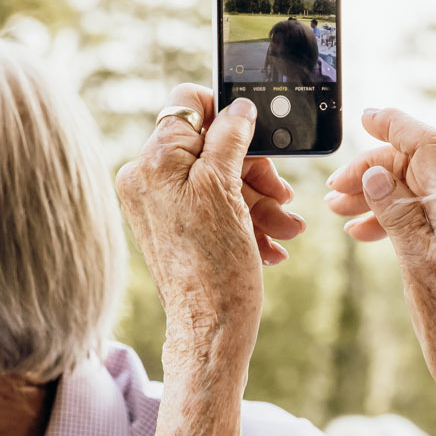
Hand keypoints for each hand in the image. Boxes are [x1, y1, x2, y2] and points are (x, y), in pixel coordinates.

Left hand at [117, 87, 304, 368]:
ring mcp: (164, 206)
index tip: (256, 133)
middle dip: (254, 170)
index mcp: (152, 162)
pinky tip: (271, 243)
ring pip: (222, 180)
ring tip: (286, 228)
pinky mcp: (180, 229)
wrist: (211, 331)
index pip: (187, 104)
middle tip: (281, 192)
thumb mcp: (225, 189)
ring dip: (261, 201)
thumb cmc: (215, 266)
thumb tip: (238, 106)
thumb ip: (229, 138)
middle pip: (212, 145)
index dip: (226, 112)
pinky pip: (218, 207)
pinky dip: (248, 220)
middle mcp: (150, 180)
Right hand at [325, 107, 435, 435]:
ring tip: (339, 210)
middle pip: (412, 165)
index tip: (366, 118)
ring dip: (373, 193)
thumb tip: (379, 172)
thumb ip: (399, 216)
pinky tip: (361, 232)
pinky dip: (384, 218)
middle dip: (372, 168)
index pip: (427, 145)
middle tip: (337, 190)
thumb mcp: (419, 268)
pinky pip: (411, 219)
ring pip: (407, 192)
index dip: (396, 125)